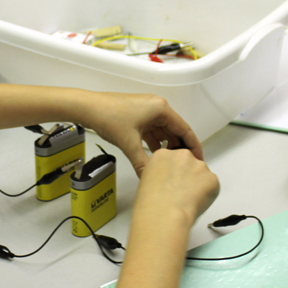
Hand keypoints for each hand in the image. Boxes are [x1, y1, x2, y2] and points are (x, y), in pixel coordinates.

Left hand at [75, 92, 202, 175]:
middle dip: (179, 148)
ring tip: (171, 164)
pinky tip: (155, 156)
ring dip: (167, 146)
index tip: (200, 159)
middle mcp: (156, 107)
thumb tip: (149, 180)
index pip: (184, 129)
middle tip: (185, 166)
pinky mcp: (137, 115)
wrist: (87, 108)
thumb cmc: (109, 117)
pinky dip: (155, 143)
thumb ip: (142, 163)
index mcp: (160, 109)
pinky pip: (152, 131)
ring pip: (163, 131)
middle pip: (175, 130)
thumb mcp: (129, 143)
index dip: (193, 146)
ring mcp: (146, 110)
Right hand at [135, 146, 218, 222]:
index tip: (171, 184)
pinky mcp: (212, 177)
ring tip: (186, 200)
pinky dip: (207, 194)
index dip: (173, 174)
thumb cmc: (151, 202)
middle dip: (187, 177)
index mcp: (163, 154)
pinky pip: (212, 185)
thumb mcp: (145, 179)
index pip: (173, 160)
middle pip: (189, 164)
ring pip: (202, 174)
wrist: (164, 213)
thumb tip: (168, 180)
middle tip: (180, 193)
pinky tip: (195, 202)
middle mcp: (182, 155)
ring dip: (198, 185)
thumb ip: (160, 173)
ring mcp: (199, 165)